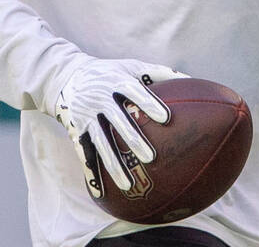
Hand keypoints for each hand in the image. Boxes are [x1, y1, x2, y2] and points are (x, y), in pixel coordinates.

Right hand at [52, 58, 185, 197]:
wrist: (67, 76)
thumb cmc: (110, 73)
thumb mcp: (132, 66)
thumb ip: (161, 73)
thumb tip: (192, 80)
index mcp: (116, 81)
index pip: (134, 92)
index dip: (150, 104)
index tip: (166, 119)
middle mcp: (100, 98)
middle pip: (118, 120)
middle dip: (133, 139)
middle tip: (151, 157)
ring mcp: (87, 116)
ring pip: (100, 142)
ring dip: (113, 164)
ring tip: (128, 185)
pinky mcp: (77, 131)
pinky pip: (84, 153)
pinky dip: (91, 173)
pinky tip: (101, 193)